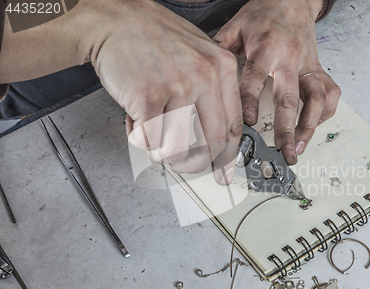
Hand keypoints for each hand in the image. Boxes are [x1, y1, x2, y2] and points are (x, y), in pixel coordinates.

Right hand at [80, 0, 242, 183]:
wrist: (114, 19)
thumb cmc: (153, 37)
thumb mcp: (199, 53)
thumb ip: (213, 90)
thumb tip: (216, 134)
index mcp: (222, 67)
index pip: (234, 126)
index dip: (227, 156)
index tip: (222, 170)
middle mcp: (204, 77)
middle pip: (212, 145)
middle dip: (195, 164)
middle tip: (184, 164)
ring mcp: (177, 88)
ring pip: (179, 149)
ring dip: (163, 152)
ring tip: (152, 134)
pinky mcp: (147, 98)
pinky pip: (149, 141)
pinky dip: (139, 139)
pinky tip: (135, 121)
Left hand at [214, 0, 340, 164]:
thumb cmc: (263, 15)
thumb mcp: (235, 27)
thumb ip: (218, 51)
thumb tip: (199, 75)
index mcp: (265, 46)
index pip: (255, 76)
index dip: (250, 100)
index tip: (248, 122)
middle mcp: (289, 57)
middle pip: (290, 97)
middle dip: (287, 128)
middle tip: (283, 151)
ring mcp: (307, 64)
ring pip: (316, 98)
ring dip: (309, 126)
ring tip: (298, 147)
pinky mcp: (319, 68)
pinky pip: (331, 93)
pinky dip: (324, 113)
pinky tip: (313, 126)